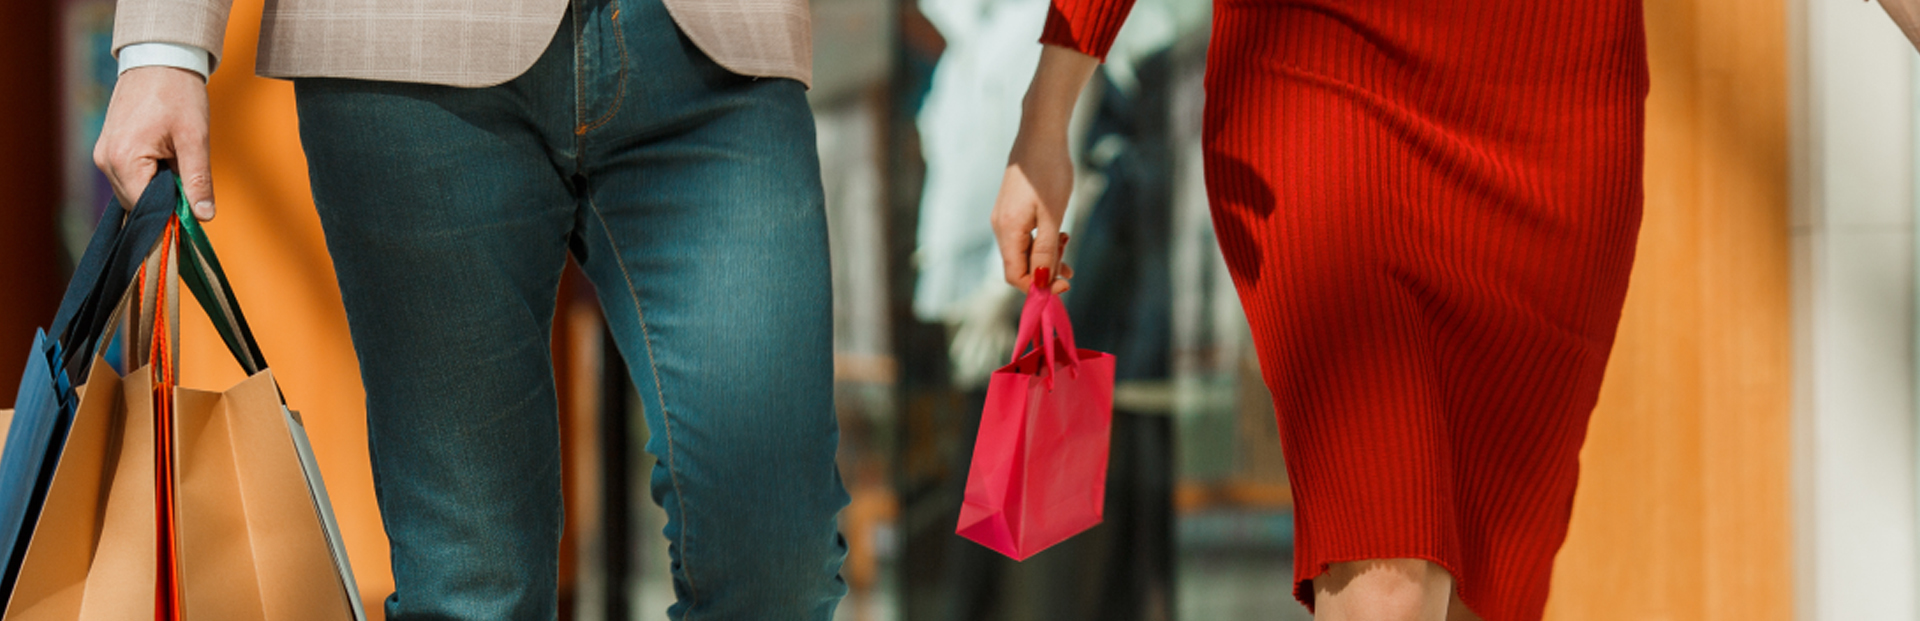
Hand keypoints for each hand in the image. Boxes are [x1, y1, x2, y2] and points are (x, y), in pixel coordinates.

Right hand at [93, 66, 214, 219]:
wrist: (159, 60)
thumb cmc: (178, 94)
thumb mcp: (195, 138)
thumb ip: (197, 180)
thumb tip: (203, 216)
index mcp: (123, 160)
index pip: (144, 208)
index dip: (169, 217)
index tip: (192, 220)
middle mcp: (106, 161)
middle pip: (138, 203)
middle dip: (166, 202)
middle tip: (192, 187)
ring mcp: (104, 155)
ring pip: (133, 192)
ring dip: (159, 189)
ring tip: (178, 164)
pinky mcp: (108, 149)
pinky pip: (129, 177)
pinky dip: (150, 178)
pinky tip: (167, 162)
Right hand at [991, 45, 1098, 293]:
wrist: (1041, 133)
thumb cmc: (1049, 171)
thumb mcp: (1052, 214)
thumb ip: (1046, 250)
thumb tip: (1042, 282)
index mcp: (1008, 230)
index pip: (1015, 275)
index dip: (1038, 286)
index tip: (1064, 283)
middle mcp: (1000, 227)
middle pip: (1019, 265)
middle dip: (1044, 272)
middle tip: (1071, 268)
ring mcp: (1004, 217)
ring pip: (1022, 250)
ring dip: (1045, 256)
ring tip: (1066, 243)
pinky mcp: (1011, 208)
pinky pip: (1023, 235)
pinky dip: (1041, 240)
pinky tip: (1058, 231)